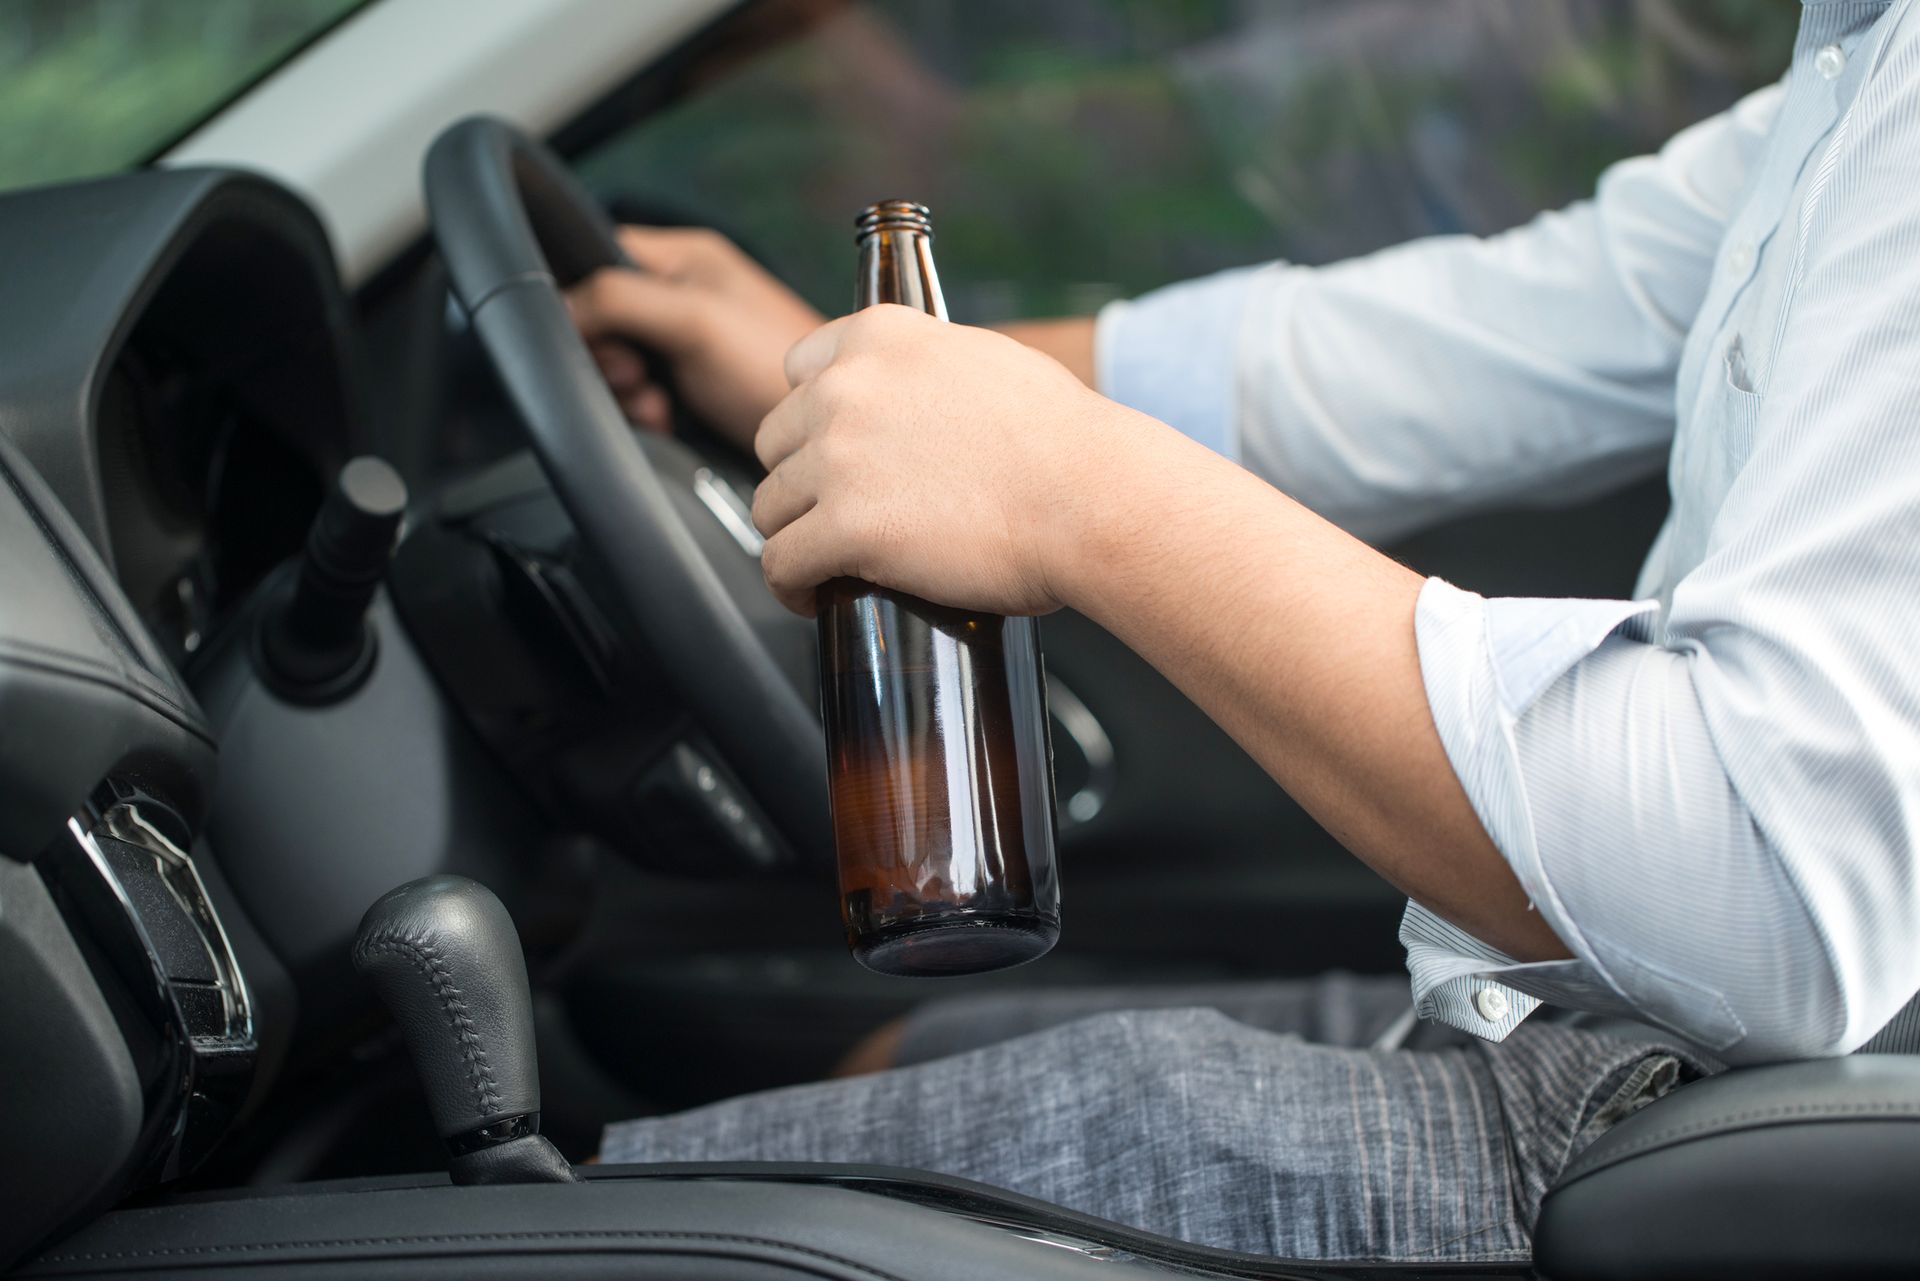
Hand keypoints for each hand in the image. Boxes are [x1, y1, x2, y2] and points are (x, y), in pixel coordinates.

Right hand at [566, 226, 824, 449]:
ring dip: (626, 388)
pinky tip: (668, 418)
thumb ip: (621, 300)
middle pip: (603, 313)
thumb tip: (557, 305)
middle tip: (633, 374)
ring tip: (657, 402)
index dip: (583, 297)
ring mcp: (690, 340)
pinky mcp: (694, 385)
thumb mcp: (693, 320)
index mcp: (684, 258)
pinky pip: (643, 392)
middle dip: (606, 352)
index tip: (599, 334)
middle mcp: (685, 293)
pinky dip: (646, 409)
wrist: (823, 433)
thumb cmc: (774, 366)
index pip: (599, 254)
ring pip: (619, 358)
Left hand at [751, 304, 1145, 616]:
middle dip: (800, 478)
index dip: (811, 416)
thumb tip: (922, 395)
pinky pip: (781, 563)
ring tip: (824, 562)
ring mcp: (838, 458)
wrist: (1092, 497)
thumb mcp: (987, 362)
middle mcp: (846, 388)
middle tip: (834, 512)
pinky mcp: (844, 528)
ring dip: (795, 534)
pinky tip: (814, 598)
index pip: (799, 367)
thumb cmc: (1064, 442)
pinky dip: (791, 587)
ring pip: (770, 505)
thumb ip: (931, 368)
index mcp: (881, 336)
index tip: (828, 448)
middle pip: (775, 439)